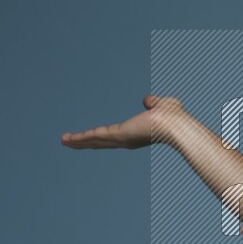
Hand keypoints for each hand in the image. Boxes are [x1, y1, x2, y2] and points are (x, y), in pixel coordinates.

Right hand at [61, 94, 184, 149]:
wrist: (178, 126)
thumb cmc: (176, 118)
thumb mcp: (164, 105)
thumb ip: (154, 103)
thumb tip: (148, 101)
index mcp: (136, 135)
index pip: (114, 136)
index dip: (102, 136)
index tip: (91, 137)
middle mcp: (127, 140)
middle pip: (100, 142)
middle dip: (84, 142)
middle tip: (70, 142)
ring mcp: (122, 139)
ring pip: (95, 140)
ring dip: (78, 141)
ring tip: (63, 140)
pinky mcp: (118, 135)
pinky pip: (95, 136)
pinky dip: (81, 138)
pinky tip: (68, 139)